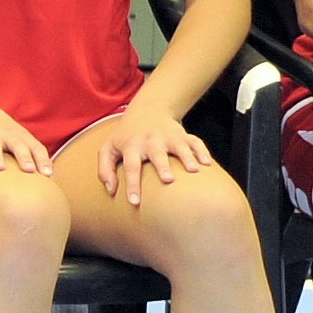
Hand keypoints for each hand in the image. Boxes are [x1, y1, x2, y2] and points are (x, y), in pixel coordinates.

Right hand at [0, 95, 51, 175]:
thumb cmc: (1, 131)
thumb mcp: (18, 138)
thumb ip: (31, 155)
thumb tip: (48, 180)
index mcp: (21, 137)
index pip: (36, 148)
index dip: (43, 161)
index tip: (48, 175)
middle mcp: (7, 135)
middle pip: (18, 146)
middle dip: (24, 157)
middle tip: (29, 170)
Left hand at [88, 103, 209, 207]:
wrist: (147, 110)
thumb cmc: (126, 136)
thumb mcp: (108, 149)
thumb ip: (104, 169)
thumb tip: (110, 191)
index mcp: (132, 145)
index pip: (131, 166)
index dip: (132, 184)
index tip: (134, 202)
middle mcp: (151, 140)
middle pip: (157, 153)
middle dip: (163, 166)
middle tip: (168, 180)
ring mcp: (169, 136)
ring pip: (179, 146)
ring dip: (187, 157)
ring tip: (193, 170)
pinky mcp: (183, 134)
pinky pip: (195, 141)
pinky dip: (202, 151)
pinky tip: (207, 164)